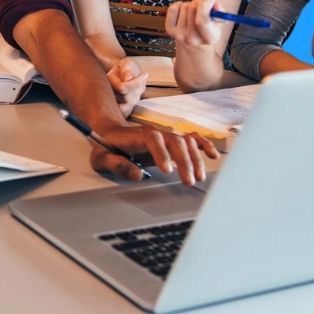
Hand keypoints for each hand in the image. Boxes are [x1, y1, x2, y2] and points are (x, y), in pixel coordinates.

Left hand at [92, 122, 218, 185]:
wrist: (110, 134)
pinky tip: (212, 155)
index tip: (167, 170)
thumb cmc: (106, 147)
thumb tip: (137, 174)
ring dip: (195, 159)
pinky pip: (192, 138)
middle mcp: (155, 133)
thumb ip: (115, 165)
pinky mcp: (171, 141)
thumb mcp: (101, 157)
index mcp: (137, 135)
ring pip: (186, 142)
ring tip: (198, 177)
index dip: (161, 153)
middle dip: (184, 161)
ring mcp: (165, 136)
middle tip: (188, 180)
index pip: (153, 139)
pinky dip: (204, 145)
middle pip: (174, 141)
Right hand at [106, 57, 146, 116]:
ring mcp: (113, 102)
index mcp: (108, 81)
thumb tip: (128, 78)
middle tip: (140, 80)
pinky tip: (135, 93)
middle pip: (126, 98)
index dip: (135, 83)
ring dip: (136, 96)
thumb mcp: (127, 63)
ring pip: (128, 106)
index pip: (121, 88)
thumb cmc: (126, 68)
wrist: (126, 73)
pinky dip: (134, 102)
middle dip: (137, 89)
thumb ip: (127, 69)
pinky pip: (127, 111)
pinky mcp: (118, 109)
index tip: (143, 75)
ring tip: (137, 86)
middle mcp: (108, 92)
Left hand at [165, 0, 221, 49]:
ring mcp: (179, 35)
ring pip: (184, 6)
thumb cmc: (208, 29)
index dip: (206, 5)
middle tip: (204, 2)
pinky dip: (179, 5)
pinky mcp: (169, 30)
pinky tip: (184, 11)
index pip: (202, 21)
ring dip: (191, 4)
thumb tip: (214, 3)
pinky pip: (173, 8)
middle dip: (200, 1)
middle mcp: (192, 39)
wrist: (194, 44)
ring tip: (195, 10)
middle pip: (192, 9)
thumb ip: (219, 13)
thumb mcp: (218, 22)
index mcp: (209, 38)